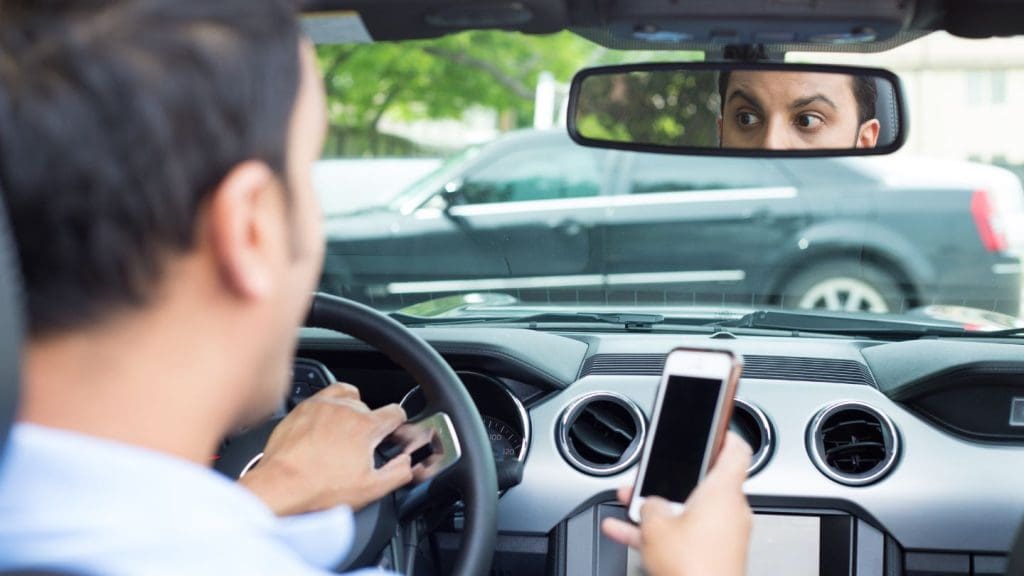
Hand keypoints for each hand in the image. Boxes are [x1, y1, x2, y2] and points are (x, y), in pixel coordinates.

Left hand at [239, 383, 412, 515]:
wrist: (280, 486)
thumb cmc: (320, 488)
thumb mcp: (370, 490)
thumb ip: (399, 473)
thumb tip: (407, 463)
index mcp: (366, 426)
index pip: (396, 412)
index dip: (398, 424)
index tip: (392, 433)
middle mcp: (346, 409)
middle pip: (370, 407)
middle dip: (370, 425)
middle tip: (360, 447)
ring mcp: (322, 405)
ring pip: (348, 395)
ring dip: (351, 409)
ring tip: (344, 430)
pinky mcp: (302, 408)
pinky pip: (324, 395)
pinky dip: (329, 406)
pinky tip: (324, 424)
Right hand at [601, 432, 752, 575]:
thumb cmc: (695, 568)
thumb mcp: (656, 524)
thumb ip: (650, 504)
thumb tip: (649, 505)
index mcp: (723, 491)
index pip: (735, 449)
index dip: (723, 433)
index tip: (712, 427)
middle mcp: (730, 510)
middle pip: (703, 482)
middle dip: (673, 479)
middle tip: (651, 476)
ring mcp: (725, 534)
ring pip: (689, 510)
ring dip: (663, 507)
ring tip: (632, 508)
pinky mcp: (716, 555)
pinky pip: (685, 534)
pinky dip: (663, 532)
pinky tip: (629, 532)